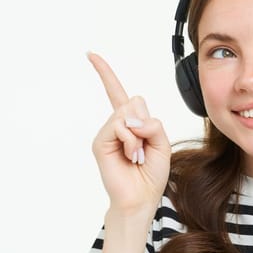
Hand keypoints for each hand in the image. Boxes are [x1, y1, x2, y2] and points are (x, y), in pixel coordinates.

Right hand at [87, 52, 170, 218]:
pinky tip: (131, 156)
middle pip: (134, 101)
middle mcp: (116, 124)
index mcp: (131, 123)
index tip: (90, 54)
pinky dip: (131, 141)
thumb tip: (130, 118)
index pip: (118, 92)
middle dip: (146, 122)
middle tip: (144, 147)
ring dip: (139, 136)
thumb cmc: (151, 173)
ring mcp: (107, 133)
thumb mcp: (162, 143)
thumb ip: (152, 124)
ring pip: (127, 113)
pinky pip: (119, 126)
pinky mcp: (100, 142)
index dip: (105, 73)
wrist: (141, 197)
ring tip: (137, 155)